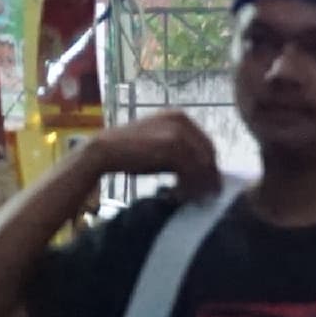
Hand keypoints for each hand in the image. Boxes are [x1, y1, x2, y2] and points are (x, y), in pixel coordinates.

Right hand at [84, 114, 220, 198]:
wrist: (106, 150)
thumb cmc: (132, 152)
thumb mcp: (161, 147)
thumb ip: (182, 153)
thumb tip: (203, 174)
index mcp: (180, 116)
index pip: (207, 144)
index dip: (210, 168)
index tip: (209, 186)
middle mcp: (181, 120)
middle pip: (208, 154)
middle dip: (208, 178)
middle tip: (205, 197)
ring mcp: (177, 131)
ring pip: (201, 164)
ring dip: (198, 185)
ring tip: (190, 199)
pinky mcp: (171, 145)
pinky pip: (190, 170)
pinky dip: (188, 186)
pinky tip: (179, 196)